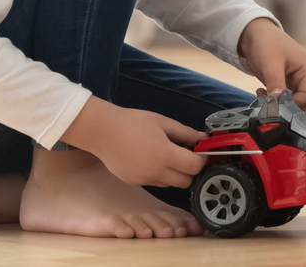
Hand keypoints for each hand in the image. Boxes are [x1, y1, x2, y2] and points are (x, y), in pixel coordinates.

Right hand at [60, 96, 205, 187]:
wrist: (102, 131)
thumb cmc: (132, 122)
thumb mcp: (163, 122)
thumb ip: (186, 133)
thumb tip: (203, 139)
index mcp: (165, 155)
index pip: (195, 167)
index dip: (201, 159)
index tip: (200, 151)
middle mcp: (156, 172)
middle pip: (186, 181)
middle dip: (190, 169)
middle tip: (187, 155)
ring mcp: (144, 180)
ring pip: (171, 183)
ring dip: (175, 173)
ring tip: (167, 155)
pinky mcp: (135, 182)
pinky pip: (156, 183)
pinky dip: (160, 175)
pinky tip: (152, 159)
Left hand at [237, 17, 305, 108]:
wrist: (255, 34)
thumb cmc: (267, 42)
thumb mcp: (270, 62)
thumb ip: (275, 82)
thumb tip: (277, 102)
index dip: (295, 103)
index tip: (276, 102)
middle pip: (303, 102)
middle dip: (285, 105)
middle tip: (267, 100)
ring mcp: (296, 82)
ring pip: (292, 103)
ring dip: (277, 104)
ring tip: (262, 94)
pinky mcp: (286, 84)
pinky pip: (283, 100)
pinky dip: (272, 100)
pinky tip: (261, 92)